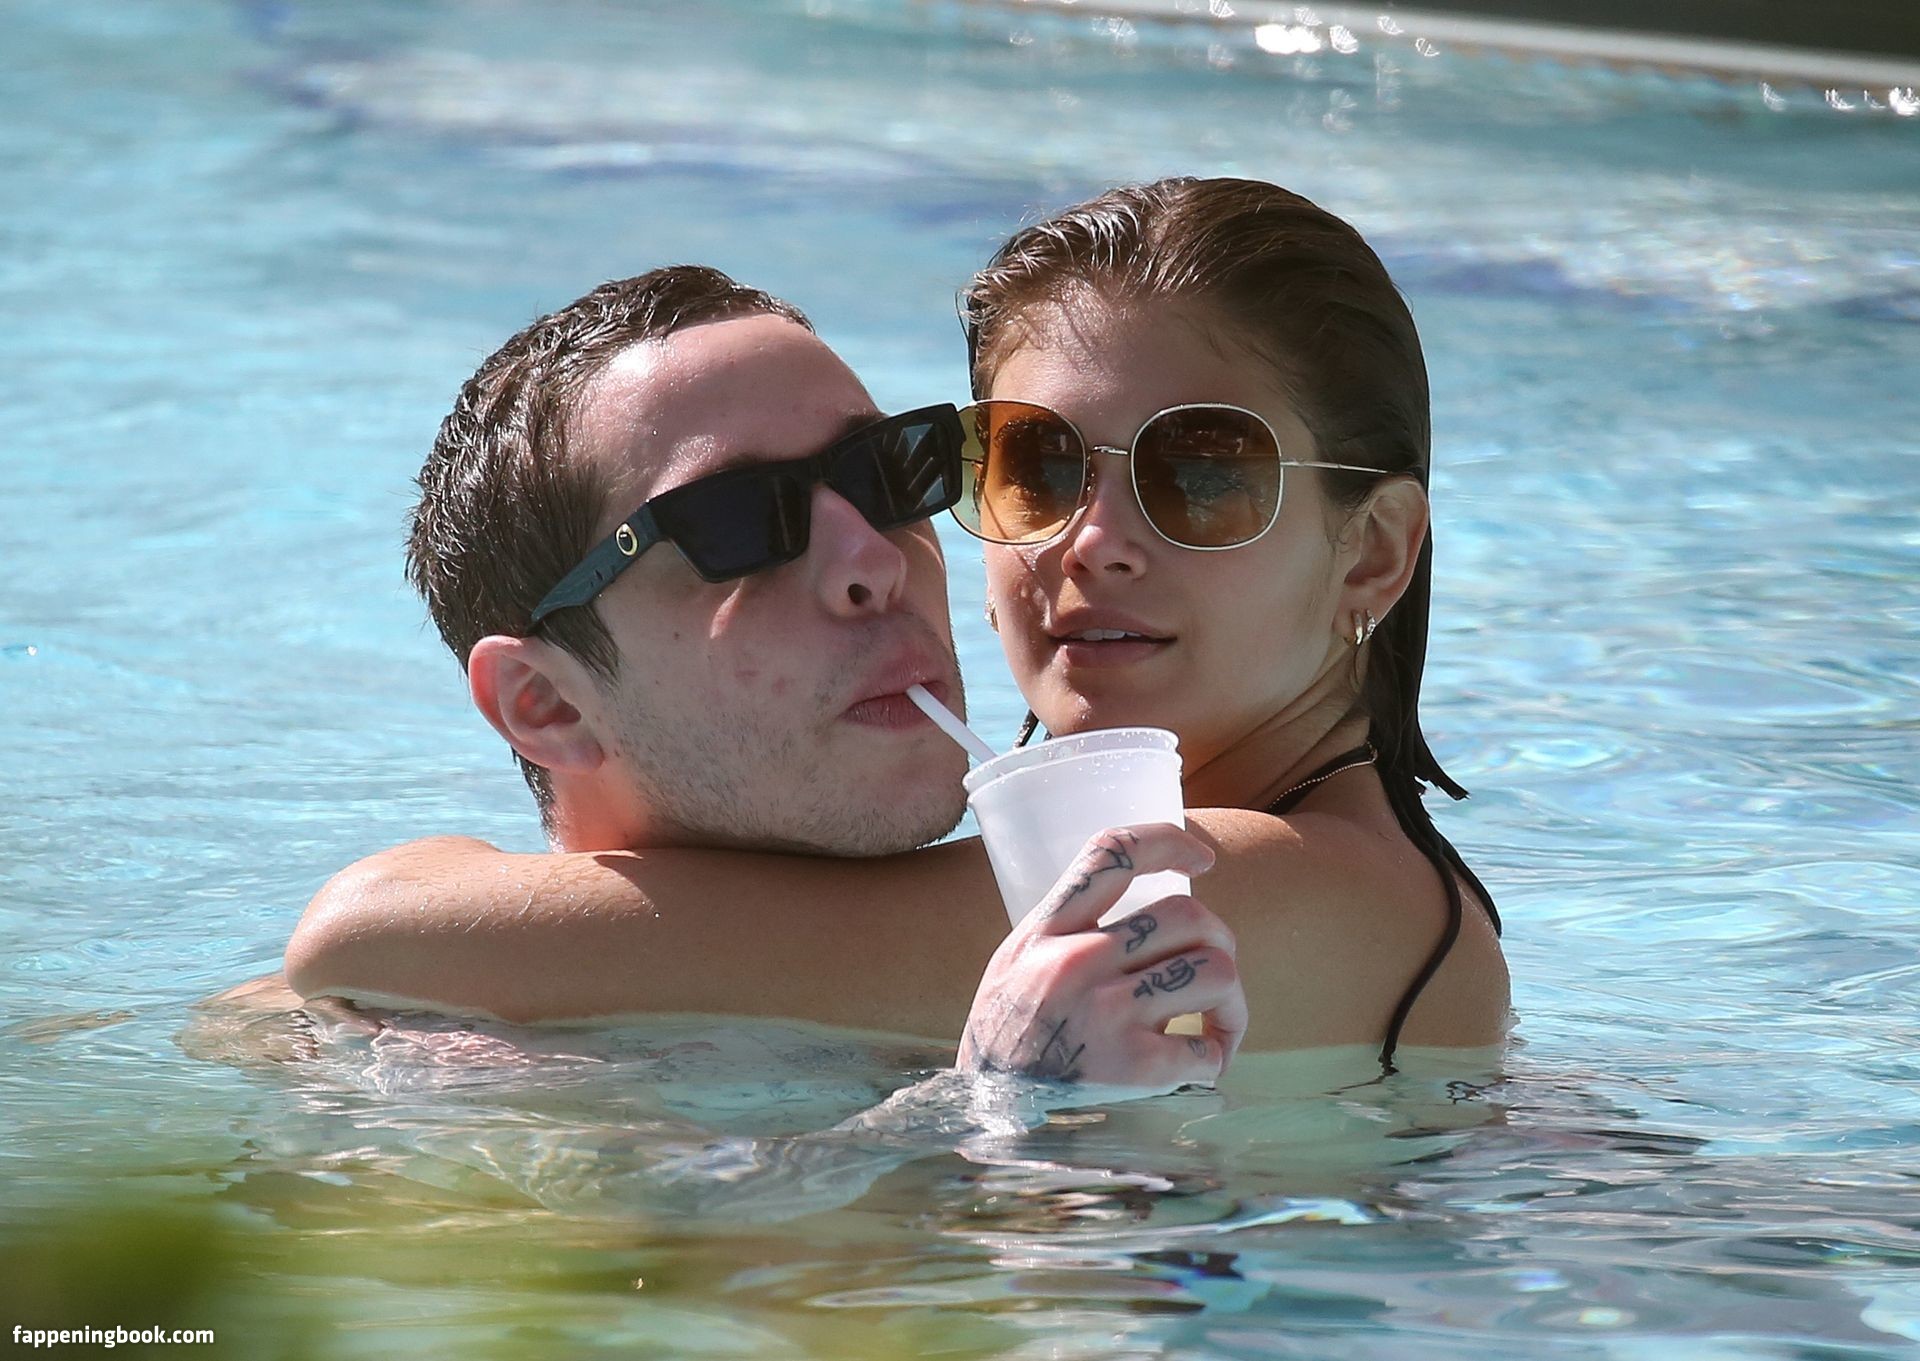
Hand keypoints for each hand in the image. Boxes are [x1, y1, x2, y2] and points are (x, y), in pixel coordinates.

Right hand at [956, 823, 1246, 1087]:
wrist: (984, 1115)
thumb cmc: (1009, 1037)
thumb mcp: (1018, 963)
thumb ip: (1071, 933)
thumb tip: (1152, 920)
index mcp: (1046, 929)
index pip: (1112, 853)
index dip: (1169, 841)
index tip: (1202, 859)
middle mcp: (1076, 961)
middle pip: (1188, 915)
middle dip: (1220, 941)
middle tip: (1215, 972)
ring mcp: (1104, 1012)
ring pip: (1215, 972)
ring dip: (1232, 1002)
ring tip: (1220, 1023)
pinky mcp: (1129, 1066)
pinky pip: (1205, 1049)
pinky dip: (1215, 1058)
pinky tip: (1198, 1067)